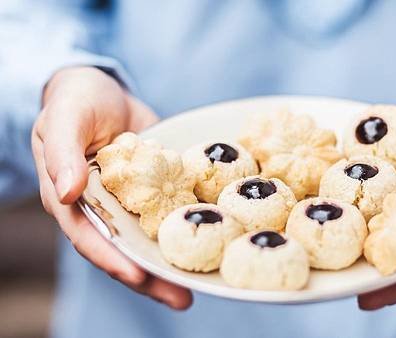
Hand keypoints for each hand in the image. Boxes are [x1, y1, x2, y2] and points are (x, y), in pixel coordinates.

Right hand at [32, 67, 191, 309]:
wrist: (105, 92)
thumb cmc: (76, 102)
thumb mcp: (64, 120)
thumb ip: (62, 154)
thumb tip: (68, 192)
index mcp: (71, 201)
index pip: (89, 237)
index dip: (112, 258)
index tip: (137, 274)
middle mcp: (102, 211)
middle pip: (124, 251)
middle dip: (150, 278)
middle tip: (182, 298)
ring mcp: (129, 205)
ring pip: (148, 241)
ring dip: (171, 264)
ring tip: (199, 288)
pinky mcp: (154, 193)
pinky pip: (169, 214)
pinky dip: (185, 229)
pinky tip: (211, 242)